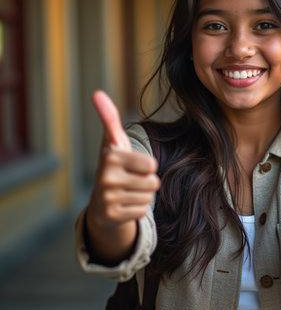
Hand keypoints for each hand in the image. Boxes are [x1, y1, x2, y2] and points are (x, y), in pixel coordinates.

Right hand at [87, 90, 159, 228]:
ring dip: (142, 194)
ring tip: (127, 191)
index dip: (147, 165)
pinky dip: (137, 208)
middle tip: (131, 179)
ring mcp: (107, 199)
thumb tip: (97, 93)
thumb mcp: (114, 142)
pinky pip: (142, 211)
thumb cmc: (114, 166)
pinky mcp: (112, 216)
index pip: (152, 164)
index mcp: (110, 156)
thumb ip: (110, 118)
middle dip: (147, 181)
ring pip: (149, 197)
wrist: (100, 201)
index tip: (131, 164)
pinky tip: (124, 204)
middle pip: (153, 182)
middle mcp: (105, 177)